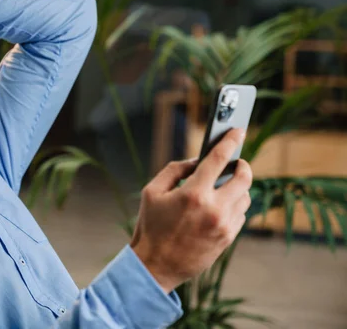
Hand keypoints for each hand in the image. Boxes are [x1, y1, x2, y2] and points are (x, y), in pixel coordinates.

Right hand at [130, 128, 251, 292]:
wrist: (156, 265)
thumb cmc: (150, 227)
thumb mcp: (152, 192)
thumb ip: (175, 170)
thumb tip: (197, 160)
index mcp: (193, 194)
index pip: (219, 159)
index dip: (230, 141)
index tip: (237, 131)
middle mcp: (214, 209)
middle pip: (244, 177)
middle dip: (243, 165)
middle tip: (236, 163)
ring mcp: (224, 225)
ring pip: (245, 196)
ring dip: (238, 187)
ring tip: (223, 187)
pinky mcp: (228, 238)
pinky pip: (241, 214)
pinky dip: (234, 205)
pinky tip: (219, 206)